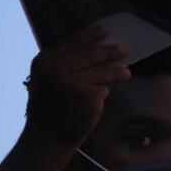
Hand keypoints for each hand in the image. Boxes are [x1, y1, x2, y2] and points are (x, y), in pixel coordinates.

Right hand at [24, 26, 129, 148]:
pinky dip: (102, 94)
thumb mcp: (47, 80)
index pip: (72, 41)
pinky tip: (95, 103)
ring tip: (126, 73)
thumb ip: (65, 64)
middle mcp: (57, 69)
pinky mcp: (89, 95)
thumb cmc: (49, 108)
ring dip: (116, 72)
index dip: (91, 34)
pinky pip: (103, 88)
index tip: (107, 30)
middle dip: (111, 52)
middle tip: (125, 49)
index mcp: (44, 61)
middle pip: (91, 54)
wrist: (46, 139)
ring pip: (102, 71)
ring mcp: (74, 81)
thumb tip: (96, 47)